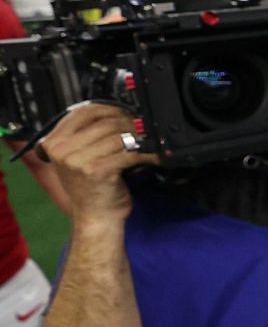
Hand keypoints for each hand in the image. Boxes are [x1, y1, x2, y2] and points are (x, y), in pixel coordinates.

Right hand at [34, 103, 157, 226]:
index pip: (82, 111)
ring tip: (151, 144)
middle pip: (104, 122)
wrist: (95, 217)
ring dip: (139, 138)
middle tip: (145, 131)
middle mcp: (61, 149)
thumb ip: (88, 135)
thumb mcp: (80, 158)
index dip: (109, 108)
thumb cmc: (92, 188)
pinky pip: (128, 153)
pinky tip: (154, 157)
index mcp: (54, 141)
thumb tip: (118, 112)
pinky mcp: (96, 170)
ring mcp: (77, 160)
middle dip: (129, 124)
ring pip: (117, 136)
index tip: (126, 113)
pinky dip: (146, 154)